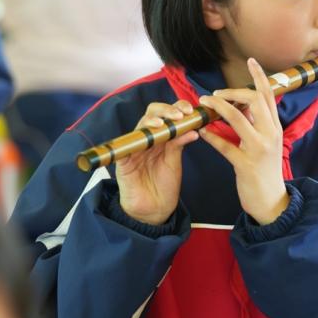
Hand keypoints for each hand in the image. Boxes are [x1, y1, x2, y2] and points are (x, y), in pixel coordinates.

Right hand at [116, 100, 198, 225]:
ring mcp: (135, 148)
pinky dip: (137, 141)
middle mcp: (147, 139)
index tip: (191, 110)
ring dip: (154, 120)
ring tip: (168, 123)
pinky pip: (125, 146)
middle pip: (151, 114)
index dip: (177, 107)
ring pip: (140, 125)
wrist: (154, 209)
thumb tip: (193, 128)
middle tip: (180, 115)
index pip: (166, 114)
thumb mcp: (174, 160)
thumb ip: (179, 143)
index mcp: (160, 136)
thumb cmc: (164, 185)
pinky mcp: (123, 161)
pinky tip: (149, 139)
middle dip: (166, 110)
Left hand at [199, 58, 288, 225]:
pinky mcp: (246, 166)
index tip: (251, 61)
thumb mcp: (267, 144)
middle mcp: (270, 135)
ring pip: (239, 119)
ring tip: (204, 102)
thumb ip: (258, 125)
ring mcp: (259, 150)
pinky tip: (201, 132)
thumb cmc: (266, 171)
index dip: (260, 77)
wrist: (273, 203)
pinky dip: (212, 137)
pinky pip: (226, 147)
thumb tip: (242, 106)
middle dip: (233, 92)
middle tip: (215, 92)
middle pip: (255, 101)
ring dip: (219, 107)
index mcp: (275, 128)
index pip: (269, 96)